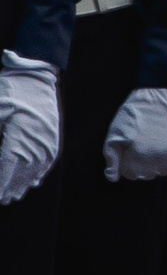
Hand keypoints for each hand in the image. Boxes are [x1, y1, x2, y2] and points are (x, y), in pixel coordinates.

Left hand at [0, 52, 61, 206]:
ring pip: (35, 170)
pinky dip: (39, 173)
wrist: (38, 74)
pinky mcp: (53, 136)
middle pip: (21, 173)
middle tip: (2, 200)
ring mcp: (47, 140)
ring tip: (13, 196)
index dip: (0, 183)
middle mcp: (36, 141)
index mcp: (19, 135)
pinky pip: (48, 161)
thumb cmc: (11, 89)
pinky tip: (34, 182)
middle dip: (9, 189)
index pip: (6, 168)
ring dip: (23, 185)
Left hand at [102, 83, 166, 182]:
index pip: (130, 174)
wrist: (160, 96)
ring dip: (160, 161)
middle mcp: (154, 160)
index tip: (132, 147)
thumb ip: (112, 159)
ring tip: (158, 142)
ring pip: (164, 171)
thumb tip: (113, 178)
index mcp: (134, 158)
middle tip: (146, 142)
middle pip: (147, 174)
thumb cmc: (135, 114)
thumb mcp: (115, 134)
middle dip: (144, 162)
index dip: (129, 161)